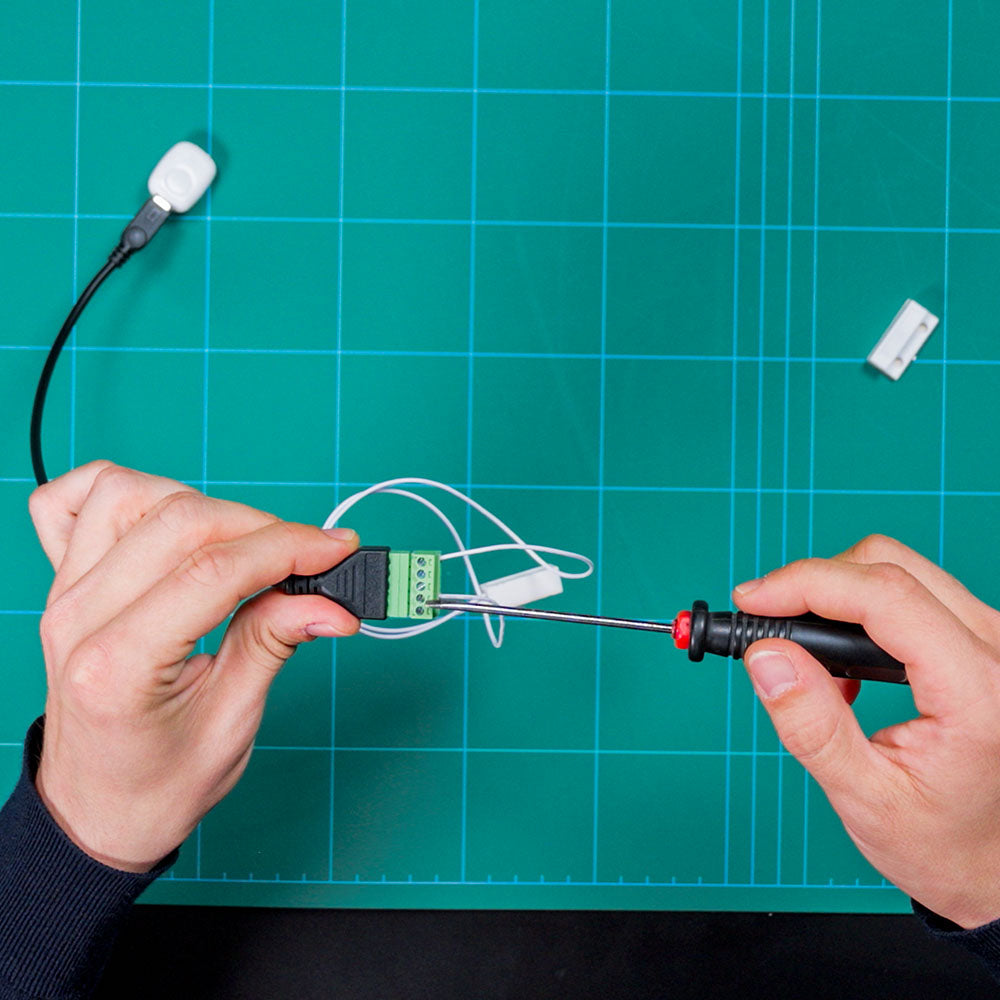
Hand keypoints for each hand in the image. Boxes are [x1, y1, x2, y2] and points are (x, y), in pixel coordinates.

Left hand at [28, 462, 359, 872]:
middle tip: (309, 556)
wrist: (93, 810)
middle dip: (261, 526)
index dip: (288, 549)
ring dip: (200, 505)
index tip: (337, 551)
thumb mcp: (231, 723)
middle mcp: (78, 617)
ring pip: (128, 494)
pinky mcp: (63, 582)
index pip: (213, 571)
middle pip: (179, 522)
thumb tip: (332, 603)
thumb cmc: (157, 783)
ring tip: (242, 545)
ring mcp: (63, 593)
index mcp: (118, 667)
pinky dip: (119, 493)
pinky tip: (161, 518)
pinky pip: (69, 501)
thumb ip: (273, 644)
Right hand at [734, 534, 999, 928]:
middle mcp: (995, 650)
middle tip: (761, 626)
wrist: (991, 862)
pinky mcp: (978, 639)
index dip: (806, 584)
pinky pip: (910, 592)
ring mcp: (991, 639)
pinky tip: (841, 667)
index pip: (884, 595)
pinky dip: (858, 610)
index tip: (749, 602)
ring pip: (896, 568)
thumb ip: (811, 727)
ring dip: (833, 596)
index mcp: (975, 689)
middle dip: (812, 585)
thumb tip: (765, 656)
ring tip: (803, 657)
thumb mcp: (864, 797)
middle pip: (887, 566)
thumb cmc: (938, 841)